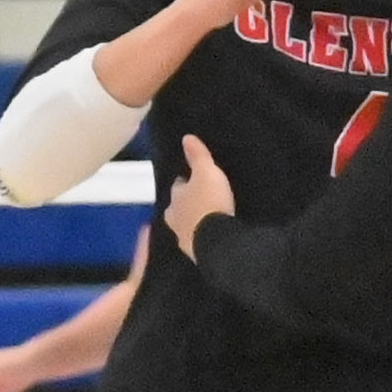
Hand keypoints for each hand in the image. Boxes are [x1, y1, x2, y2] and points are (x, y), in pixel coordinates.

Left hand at [162, 136, 235, 255]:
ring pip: (186, 225)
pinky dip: (202, 237)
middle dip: (187, 203)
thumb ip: (198, 156)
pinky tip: (211, 236)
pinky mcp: (195, 253)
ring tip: (207, 219)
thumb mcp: (207, 173)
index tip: (192, 179)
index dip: (185, 182)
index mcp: (175, 197)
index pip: (178, 186)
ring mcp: (183, 238)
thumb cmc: (210, 203)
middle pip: (179, 207)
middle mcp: (174, 217)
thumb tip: (187, 137)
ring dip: (194, 222)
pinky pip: (197, 242)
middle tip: (200, 200)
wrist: (217, 242)